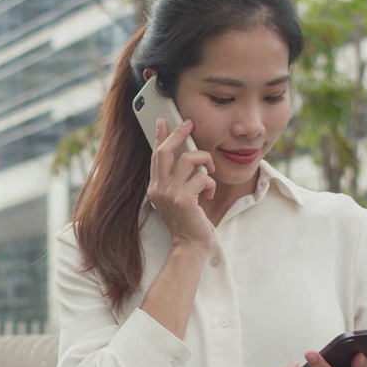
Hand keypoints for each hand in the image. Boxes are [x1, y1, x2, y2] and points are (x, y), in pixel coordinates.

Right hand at [145, 118, 216, 249]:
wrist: (189, 246)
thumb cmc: (187, 222)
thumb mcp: (176, 198)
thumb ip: (176, 181)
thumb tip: (184, 158)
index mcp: (155, 187)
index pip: (156, 156)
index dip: (159, 136)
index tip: (163, 121)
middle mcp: (159, 188)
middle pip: (166, 150)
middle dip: (179, 134)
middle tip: (189, 124)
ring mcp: (170, 194)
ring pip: (189, 159)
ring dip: (205, 160)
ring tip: (210, 169)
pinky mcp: (184, 200)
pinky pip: (202, 177)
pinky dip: (210, 182)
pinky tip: (210, 192)